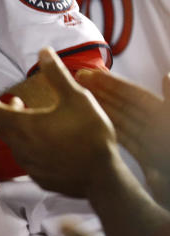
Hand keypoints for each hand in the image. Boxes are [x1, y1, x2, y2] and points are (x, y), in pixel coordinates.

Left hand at [0, 47, 117, 197]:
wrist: (103, 177)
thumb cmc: (90, 134)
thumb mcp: (76, 97)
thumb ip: (56, 74)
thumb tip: (43, 51)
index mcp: (22, 125)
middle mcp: (20, 146)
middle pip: (2, 127)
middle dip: (7, 113)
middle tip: (18, 103)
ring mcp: (29, 165)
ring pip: (14, 145)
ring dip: (18, 131)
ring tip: (35, 122)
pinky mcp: (40, 179)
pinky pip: (28, 161)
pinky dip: (30, 149)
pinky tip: (48, 145)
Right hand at [77, 70, 169, 205]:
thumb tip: (168, 76)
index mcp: (164, 118)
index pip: (134, 95)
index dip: (110, 83)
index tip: (87, 74)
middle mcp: (159, 127)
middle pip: (125, 105)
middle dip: (100, 92)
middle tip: (74, 82)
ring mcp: (154, 144)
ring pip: (122, 122)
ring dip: (101, 109)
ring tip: (77, 99)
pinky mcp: (150, 160)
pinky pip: (125, 140)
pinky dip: (109, 131)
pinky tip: (93, 126)